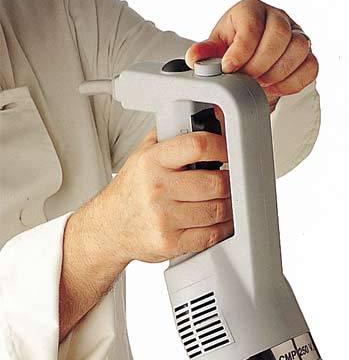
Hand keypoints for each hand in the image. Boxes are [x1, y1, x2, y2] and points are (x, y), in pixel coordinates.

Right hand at [69, 129, 232, 267]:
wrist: (108, 227)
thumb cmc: (131, 191)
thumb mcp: (143, 155)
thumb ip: (172, 135)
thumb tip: (209, 116)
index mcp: (151, 162)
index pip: (197, 145)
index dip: (221, 147)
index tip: (228, 151)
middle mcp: (157, 189)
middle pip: (214, 182)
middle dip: (228, 181)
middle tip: (229, 179)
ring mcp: (164, 219)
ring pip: (217, 210)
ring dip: (228, 205)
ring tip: (224, 199)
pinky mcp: (171, 243)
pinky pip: (211, 235)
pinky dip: (222, 228)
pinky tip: (220, 220)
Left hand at [186, 0, 317, 109]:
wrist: (250, 65)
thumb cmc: (232, 52)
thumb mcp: (216, 50)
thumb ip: (206, 54)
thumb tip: (195, 58)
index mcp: (251, 9)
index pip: (253, 24)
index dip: (241, 50)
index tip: (230, 68)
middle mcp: (277, 17)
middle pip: (280, 34)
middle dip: (260, 64)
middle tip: (247, 80)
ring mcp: (296, 35)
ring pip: (299, 49)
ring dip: (277, 73)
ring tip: (260, 84)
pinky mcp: (308, 55)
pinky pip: (310, 67)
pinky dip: (293, 82)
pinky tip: (276, 87)